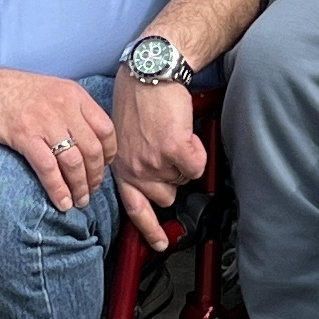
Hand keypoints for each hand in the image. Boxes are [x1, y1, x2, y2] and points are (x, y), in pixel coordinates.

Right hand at [0, 61, 118, 212]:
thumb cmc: (10, 91)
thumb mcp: (49, 91)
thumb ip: (70, 110)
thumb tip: (87, 141)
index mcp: (74, 94)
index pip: (106, 129)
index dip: (109, 154)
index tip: (104, 169)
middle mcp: (63, 105)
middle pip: (93, 150)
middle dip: (95, 177)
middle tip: (91, 192)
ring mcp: (43, 120)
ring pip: (74, 162)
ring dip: (79, 187)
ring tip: (79, 202)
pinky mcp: (23, 135)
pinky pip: (48, 169)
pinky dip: (58, 189)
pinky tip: (61, 203)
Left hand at [111, 58, 207, 244]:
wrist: (150, 73)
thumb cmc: (138, 98)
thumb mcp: (123, 137)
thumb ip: (134, 161)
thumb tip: (154, 178)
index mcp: (120, 167)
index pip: (134, 209)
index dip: (150, 230)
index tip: (161, 245)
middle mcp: (134, 169)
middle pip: (166, 196)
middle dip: (173, 178)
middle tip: (170, 152)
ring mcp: (153, 161)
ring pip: (184, 179)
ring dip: (185, 162)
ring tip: (173, 136)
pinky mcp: (173, 149)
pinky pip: (197, 166)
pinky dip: (198, 150)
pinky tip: (184, 132)